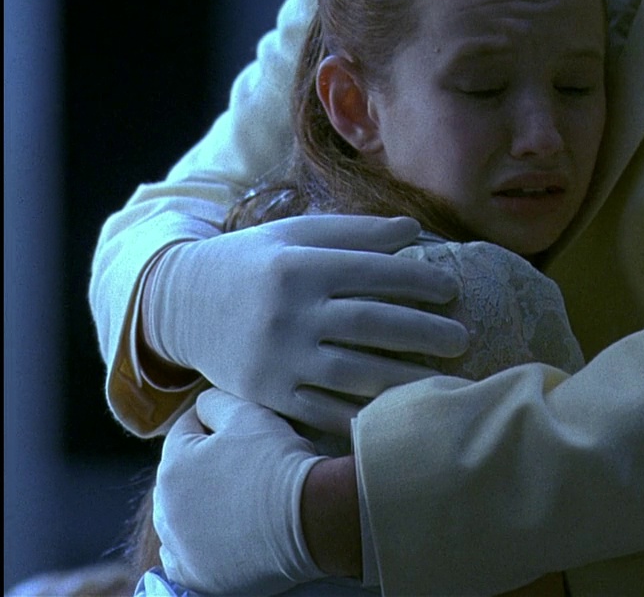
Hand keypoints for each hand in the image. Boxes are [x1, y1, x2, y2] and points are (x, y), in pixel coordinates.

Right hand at [142, 214, 468, 434]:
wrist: (178, 304)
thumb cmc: (251, 263)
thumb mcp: (294, 235)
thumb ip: (354, 233)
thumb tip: (414, 230)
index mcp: (298, 266)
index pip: (372, 273)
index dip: (418, 282)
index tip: (452, 291)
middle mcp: (288, 312)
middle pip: (370, 324)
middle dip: (423, 331)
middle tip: (462, 339)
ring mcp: (276, 357)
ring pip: (352, 372)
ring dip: (405, 378)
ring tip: (444, 381)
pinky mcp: (266, 395)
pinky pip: (321, 410)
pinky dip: (362, 416)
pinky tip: (396, 416)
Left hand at [154, 389, 327, 594]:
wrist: (313, 517)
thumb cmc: (281, 462)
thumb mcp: (249, 414)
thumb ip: (216, 402)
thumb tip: (203, 404)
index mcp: (173, 465)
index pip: (185, 431)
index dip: (214, 423)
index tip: (242, 429)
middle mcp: (164, 508)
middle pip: (181, 476)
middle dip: (205, 466)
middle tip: (247, 465)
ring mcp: (179, 547)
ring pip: (181, 517)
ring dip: (200, 506)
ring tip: (241, 501)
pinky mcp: (196, 576)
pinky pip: (188, 556)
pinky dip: (202, 544)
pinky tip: (228, 535)